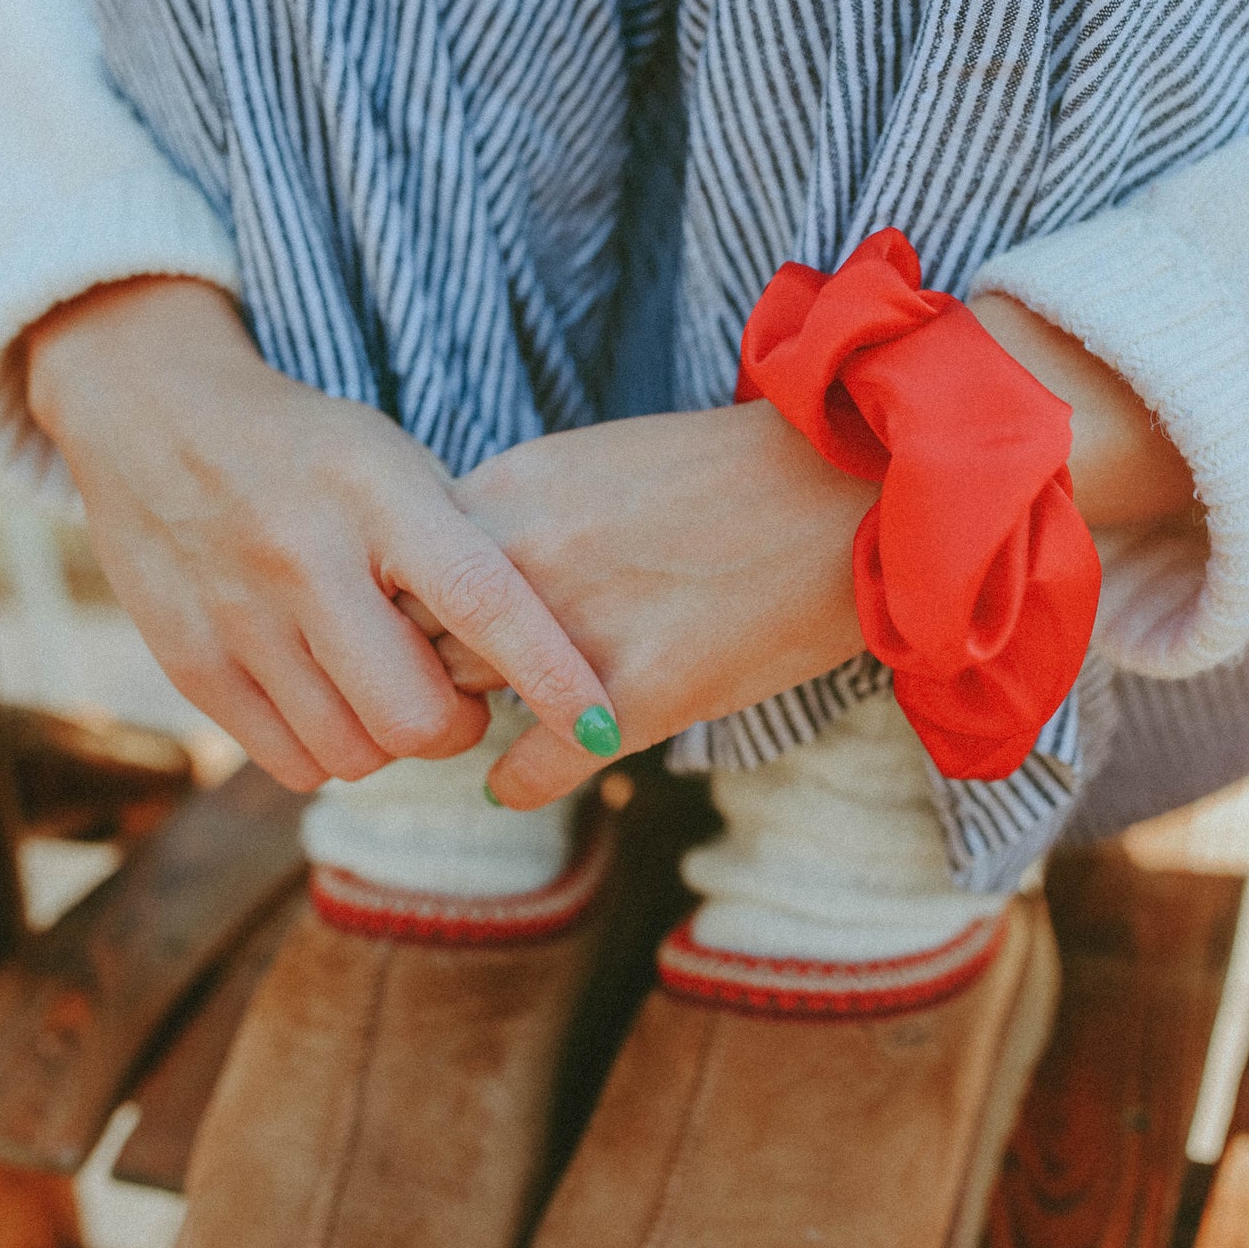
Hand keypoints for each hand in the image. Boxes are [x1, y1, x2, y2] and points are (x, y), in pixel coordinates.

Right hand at [24, 278, 616, 790]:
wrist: (152, 414)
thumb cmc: (310, 450)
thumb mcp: (395, 465)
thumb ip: (459, 548)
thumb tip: (540, 652)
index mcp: (378, 497)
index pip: (483, 602)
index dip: (552, 676)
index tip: (603, 727)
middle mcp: (305, 559)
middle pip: (415, 716)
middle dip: (458, 727)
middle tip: (460, 699)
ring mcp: (239, 616)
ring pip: (355, 752)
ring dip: (392, 741)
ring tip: (388, 688)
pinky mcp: (191, 662)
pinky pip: (292, 761)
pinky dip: (331, 751)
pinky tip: (333, 700)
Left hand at [410, 401, 875, 806]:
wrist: (851, 492)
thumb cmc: (735, 477)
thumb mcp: (598, 464)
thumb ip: (519, 515)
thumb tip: (454, 573)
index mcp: (510, 491)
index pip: (397, 565)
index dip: (401, 606)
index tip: (417, 631)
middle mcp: (522, 557)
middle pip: (408, 636)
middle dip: (418, 668)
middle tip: (431, 696)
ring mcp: (574, 630)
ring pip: (457, 702)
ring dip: (465, 724)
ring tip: (483, 730)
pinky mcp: (636, 699)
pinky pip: (524, 773)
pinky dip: (517, 783)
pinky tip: (527, 776)